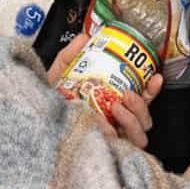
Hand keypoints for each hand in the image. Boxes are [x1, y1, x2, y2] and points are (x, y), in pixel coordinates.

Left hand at [47, 34, 163, 149]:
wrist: (34, 122)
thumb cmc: (50, 102)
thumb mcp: (60, 74)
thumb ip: (71, 55)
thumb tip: (84, 37)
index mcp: (113, 105)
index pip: (142, 99)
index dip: (152, 89)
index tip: (156, 77)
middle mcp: (116, 124)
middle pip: (145, 120)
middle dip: (142, 105)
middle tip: (127, 93)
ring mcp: (113, 140)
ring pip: (140, 136)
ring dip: (132, 119)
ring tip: (116, 107)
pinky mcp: (105, 151)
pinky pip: (119, 147)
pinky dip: (112, 134)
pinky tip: (102, 124)